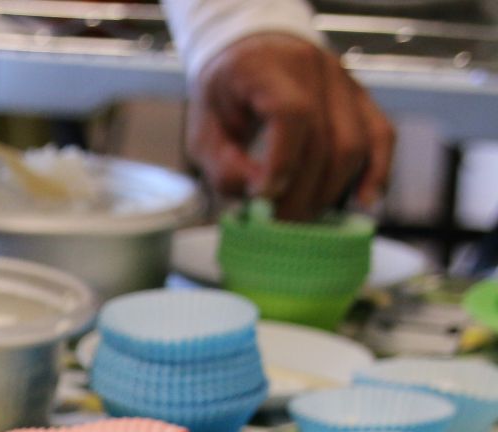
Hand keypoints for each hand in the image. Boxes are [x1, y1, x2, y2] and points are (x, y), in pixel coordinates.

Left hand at [188, 34, 394, 219]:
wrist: (252, 54)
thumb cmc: (225, 96)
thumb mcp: (202, 129)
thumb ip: (222, 164)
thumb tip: (256, 194)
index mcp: (266, 67)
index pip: (291, 113)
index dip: (281, 161)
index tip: (262, 196)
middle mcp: (313, 68)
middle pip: (325, 139)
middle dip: (303, 192)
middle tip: (280, 224)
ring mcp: (343, 81)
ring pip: (355, 143)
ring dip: (330, 190)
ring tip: (302, 217)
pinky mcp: (361, 97)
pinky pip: (381, 134)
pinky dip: (377, 170)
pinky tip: (364, 201)